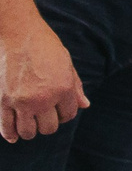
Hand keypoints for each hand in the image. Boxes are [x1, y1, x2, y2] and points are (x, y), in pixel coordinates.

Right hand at [0, 15, 85, 141]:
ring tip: (31, 123)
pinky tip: (14, 136)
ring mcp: (22, 102)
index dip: (65, 113)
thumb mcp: (67, 64)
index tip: (59, 108)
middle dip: (49, 123)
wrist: (19, 34)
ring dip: (31, 130)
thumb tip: (85, 105)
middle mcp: (44, 98)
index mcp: (63, 89)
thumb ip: (76, 87)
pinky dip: (10, 134)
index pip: (69, 114)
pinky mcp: (4, 101)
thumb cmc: (46, 47)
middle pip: (49, 127)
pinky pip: (6, 126)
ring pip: (29, 131)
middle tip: (45, 114)